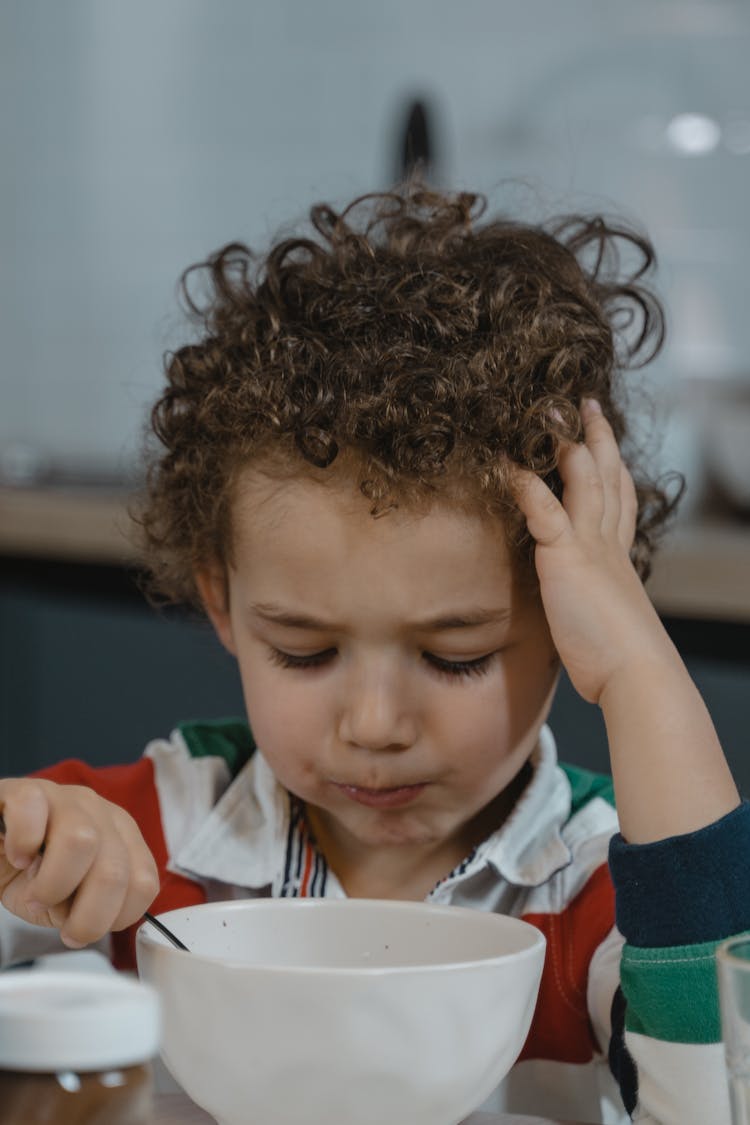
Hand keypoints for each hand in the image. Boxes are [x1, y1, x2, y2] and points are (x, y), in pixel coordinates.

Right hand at [0, 778, 159, 947]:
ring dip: (52, 885)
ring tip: (34, 894)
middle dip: (85, 916)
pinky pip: (32, 810)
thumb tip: (94, 924)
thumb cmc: (31, 873)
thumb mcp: (68, 899)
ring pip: (82, 840)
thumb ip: (93, 910)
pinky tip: (16, 856)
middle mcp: (100, 812)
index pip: (144, 883)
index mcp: (122, 838)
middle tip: (59, 923)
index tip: (82, 925)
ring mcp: (64, 797)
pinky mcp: (25, 791)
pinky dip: (22, 843)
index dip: (113, 918)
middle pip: (114, 871)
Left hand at [514, 398, 669, 704]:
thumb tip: (579, 611)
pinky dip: (525, 484)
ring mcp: (590, 545)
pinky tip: (508, 464)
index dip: (613, 467)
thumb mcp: (603, 618)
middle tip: (586, 403)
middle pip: (606, 474)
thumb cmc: (617, 658)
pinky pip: (543, 509)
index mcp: (618, 555)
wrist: (635, 673)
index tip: (606, 444)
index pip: (619, 499)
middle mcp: (608, 542)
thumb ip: (589, 602)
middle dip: (596, 436)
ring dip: (564, 441)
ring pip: (582, 477)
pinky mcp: (567, 557)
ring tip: (548, 411)